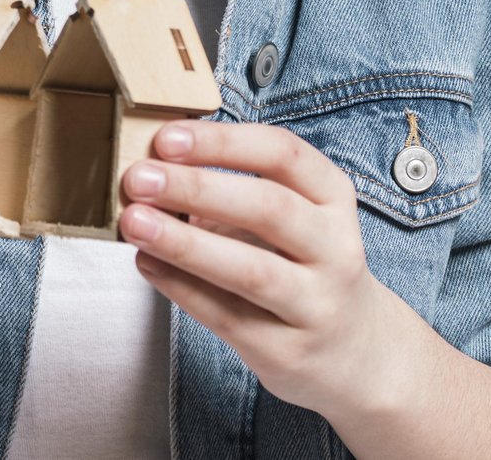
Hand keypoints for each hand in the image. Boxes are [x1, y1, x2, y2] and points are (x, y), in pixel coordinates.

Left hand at [122, 121, 432, 424]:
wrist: (358, 352)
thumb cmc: (304, 266)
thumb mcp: (293, 218)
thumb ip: (234, 191)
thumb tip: (155, 172)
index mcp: (332, 200)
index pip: (284, 155)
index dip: (223, 143)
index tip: (167, 139)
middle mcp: (335, 249)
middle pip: (269, 208)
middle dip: (197, 189)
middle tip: (138, 178)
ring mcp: (317, 304)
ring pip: (252, 270)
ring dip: (184, 244)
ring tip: (132, 222)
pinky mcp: (289, 350)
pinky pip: (229, 316)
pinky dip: (181, 287)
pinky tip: (147, 263)